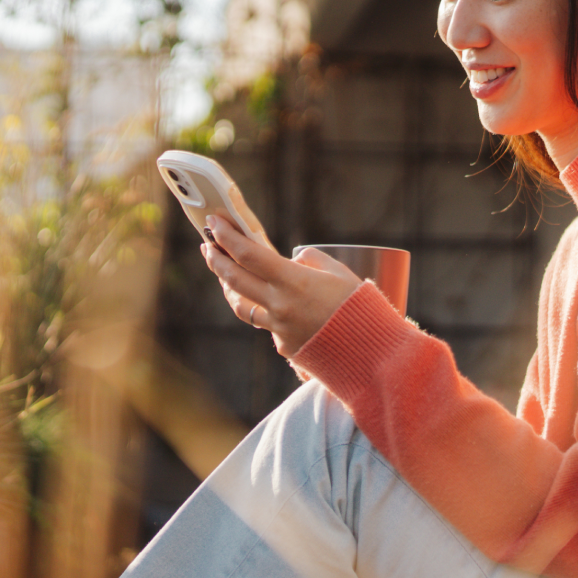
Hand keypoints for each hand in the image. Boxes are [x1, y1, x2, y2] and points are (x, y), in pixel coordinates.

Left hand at [201, 217, 363, 357]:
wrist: (371, 354)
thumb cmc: (361, 308)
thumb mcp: (340, 273)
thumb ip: (312, 261)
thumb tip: (295, 259)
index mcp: (293, 282)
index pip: (248, 254)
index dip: (227, 237)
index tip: (214, 223)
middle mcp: (279, 306)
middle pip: (234, 279)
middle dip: (216, 259)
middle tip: (207, 244)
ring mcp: (279, 329)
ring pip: (241, 305)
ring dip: (228, 286)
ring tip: (222, 272)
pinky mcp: (284, 346)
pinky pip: (265, 324)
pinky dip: (262, 310)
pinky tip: (265, 301)